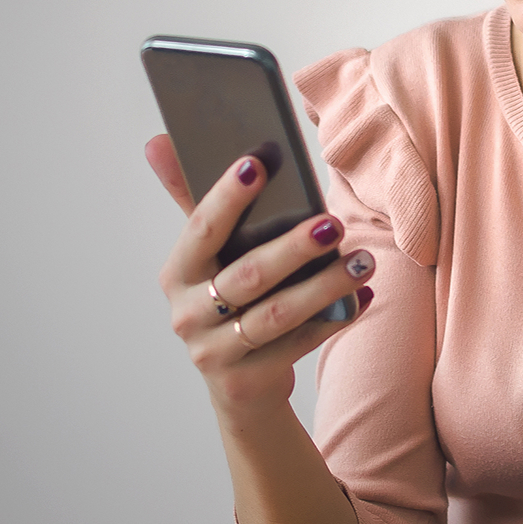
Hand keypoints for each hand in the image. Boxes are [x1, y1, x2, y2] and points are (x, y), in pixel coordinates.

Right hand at [147, 134, 376, 414]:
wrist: (239, 382)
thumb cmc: (229, 297)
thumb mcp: (209, 255)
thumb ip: (192, 200)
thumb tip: (158, 141)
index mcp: (177, 273)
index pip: (200, 229)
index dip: (226, 197)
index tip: (257, 163)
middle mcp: (188, 315)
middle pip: (247, 276)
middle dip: (293, 248)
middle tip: (334, 222)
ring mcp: (215, 352)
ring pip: (278, 315)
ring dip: (325, 285)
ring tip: (364, 261)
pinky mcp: (247, 380)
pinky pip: (299, 346)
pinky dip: (334, 319)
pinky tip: (362, 296)